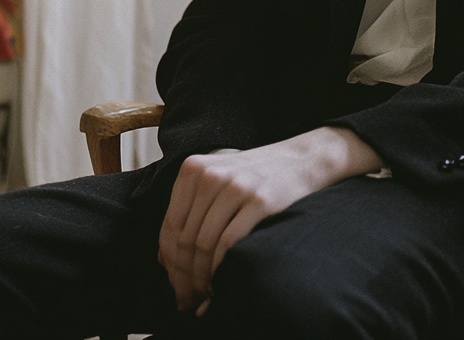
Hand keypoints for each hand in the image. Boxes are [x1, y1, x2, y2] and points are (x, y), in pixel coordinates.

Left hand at [157, 126, 382, 312]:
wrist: (301, 160)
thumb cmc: (254, 177)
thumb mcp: (217, 182)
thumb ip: (189, 211)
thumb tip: (162, 258)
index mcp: (194, 169)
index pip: (170, 227)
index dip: (169, 265)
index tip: (175, 288)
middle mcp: (211, 174)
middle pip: (185, 240)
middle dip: (183, 279)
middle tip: (187, 302)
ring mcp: (236, 186)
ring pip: (203, 246)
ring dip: (201, 280)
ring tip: (204, 298)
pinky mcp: (259, 200)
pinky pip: (228, 245)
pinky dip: (220, 271)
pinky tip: (222, 284)